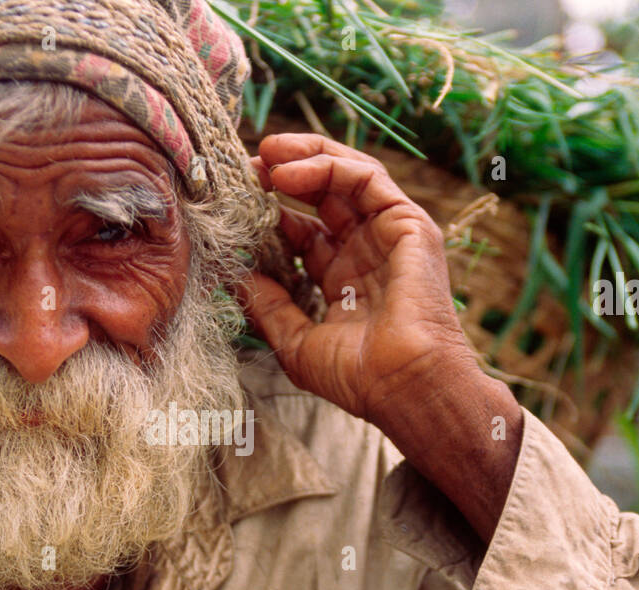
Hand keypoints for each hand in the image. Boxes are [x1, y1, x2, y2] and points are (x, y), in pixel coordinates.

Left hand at [238, 134, 522, 540]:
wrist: (405, 385)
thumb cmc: (358, 377)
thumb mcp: (294, 340)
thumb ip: (266, 305)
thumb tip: (234, 274)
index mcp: (340, 278)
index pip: (300, 230)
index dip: (267, 211)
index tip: (231, 201)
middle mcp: (364, 251)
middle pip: (322, 194)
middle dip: (282, 173)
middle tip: (245, 164)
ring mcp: (388, 234)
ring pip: (345, 175)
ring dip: (303, 157)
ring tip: (264, 155)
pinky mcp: (407, 222)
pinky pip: (365, 177)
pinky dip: (326, 166)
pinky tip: (288, 172)